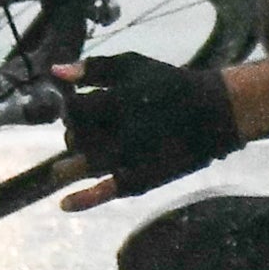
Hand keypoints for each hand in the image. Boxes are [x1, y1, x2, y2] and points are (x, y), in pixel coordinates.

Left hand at [50, 54, 243, 210]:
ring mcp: (132, 158)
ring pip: (86, 165)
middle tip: (83, 131)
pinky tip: (64, 204)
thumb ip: (93, 68)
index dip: (69, 109)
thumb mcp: (132, 65)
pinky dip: (86, 199)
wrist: (213, 112)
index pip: (74, 110)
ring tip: (60, 169)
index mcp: (118, 102)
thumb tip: (55, 72)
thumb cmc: (169, 83)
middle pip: (77, 138)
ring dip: (70, 165)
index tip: (76, 107)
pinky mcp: (144, 178)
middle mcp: (122, 132)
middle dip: (73, 134)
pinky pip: (110, 191)